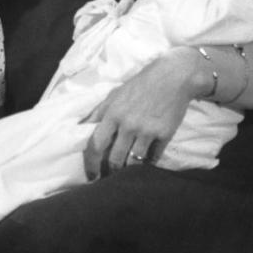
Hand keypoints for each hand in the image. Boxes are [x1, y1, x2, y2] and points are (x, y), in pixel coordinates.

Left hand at [83, 48, 200, 177]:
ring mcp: (147, 130)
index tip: (91, 175)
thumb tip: (78, 129)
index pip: (95, 145)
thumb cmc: (141, 85)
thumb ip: (97, 113)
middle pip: (114, 159)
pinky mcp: (164, 134)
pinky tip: (147, 160)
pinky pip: (154, 157)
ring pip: (133, 162)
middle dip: (111, 170)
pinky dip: (149, 162)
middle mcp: (129, 124)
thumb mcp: (115, 94)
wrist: (174, 76)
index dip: (91, 164)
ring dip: (129, 169)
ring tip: (128, 171)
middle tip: (111, 174)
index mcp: (113, 113)